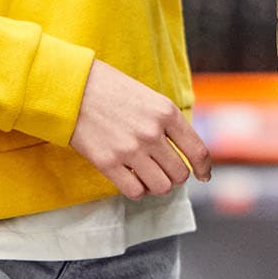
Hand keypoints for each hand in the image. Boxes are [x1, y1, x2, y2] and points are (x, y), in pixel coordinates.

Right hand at [70, 60, 212, 198]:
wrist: (72, 87)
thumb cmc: (111, 89)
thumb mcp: (149, 97)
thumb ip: (168, 122)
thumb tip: (184, 152)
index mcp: (166, 112)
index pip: (198, 151)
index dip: (205, 169)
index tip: (203, 176)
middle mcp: (152, 132)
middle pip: (180, 173)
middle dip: (174, 175)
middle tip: (163, 170)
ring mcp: (130, 149)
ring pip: (161, 187)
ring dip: (157, 185)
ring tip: (147, 174)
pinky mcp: (107, 163)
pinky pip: (135, 191)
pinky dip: (137, 190)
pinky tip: (131, 178)